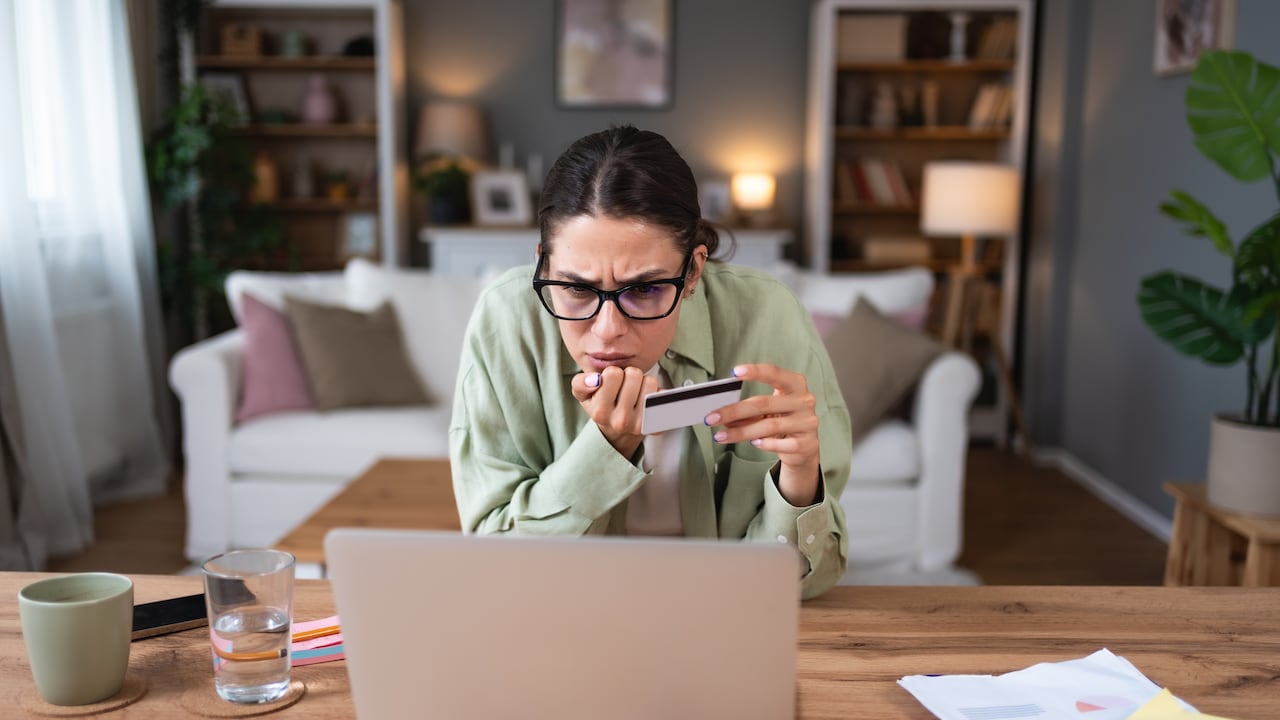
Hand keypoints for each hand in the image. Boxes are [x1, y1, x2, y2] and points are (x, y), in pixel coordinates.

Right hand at [571, 366, 657, 458]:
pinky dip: (657, 393)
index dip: (613, 373)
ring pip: (650, 381)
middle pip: (634, 374)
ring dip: (643, 383)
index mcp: (600, 412)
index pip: (613, 373)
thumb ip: (580, 383)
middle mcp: (620, 421)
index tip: (611, 384)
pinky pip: (664, 395)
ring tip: (635, 393)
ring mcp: (640, 425)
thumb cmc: (600, 406)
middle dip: (629, 376)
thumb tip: (595, 380)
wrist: (616, 432)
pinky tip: (647, 402)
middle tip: (624, 388)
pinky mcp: (656, 425)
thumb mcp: (583, 395)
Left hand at [704, 364, 820, 505]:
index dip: (755, 371)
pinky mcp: (807, 443)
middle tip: (711, 418)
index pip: (775, 373)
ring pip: (769, 426)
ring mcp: (807, 422)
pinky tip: (754, 443)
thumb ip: (749, 410)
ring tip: (720, 436)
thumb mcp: (768, 410)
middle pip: (764, 403)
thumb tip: (722, 414)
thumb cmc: (783, 419)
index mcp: (795, 384)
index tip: (734, 372)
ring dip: (740, 432)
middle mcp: (804, 401)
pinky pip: (780, 444)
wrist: (804, 446)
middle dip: (734, 411)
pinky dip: (764, 444)